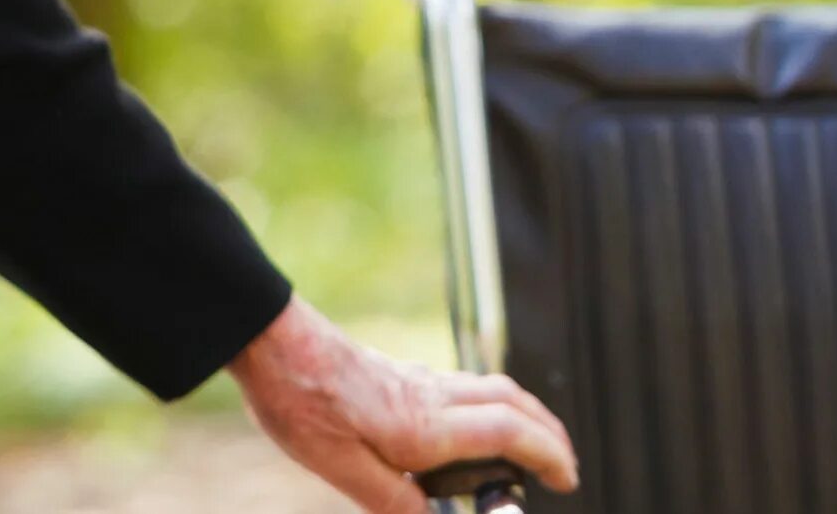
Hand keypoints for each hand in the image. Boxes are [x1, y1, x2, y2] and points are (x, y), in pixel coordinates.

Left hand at [229, 297, 578, 512]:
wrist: (268, 339)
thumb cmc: (299, 401)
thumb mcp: (340, 468)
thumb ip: (391, 502)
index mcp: (424, 426)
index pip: (510, 433)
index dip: (550, 455)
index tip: (568, 479)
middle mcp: (430, 396)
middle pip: (513, 402)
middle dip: (549, 432)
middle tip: (562, 466)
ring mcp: (415, 379)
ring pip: (489, 388)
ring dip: (521, 415)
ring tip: (527, 449)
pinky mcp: (397, 373)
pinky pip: (460, 386)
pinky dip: (486, 405)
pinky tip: (466, 429)